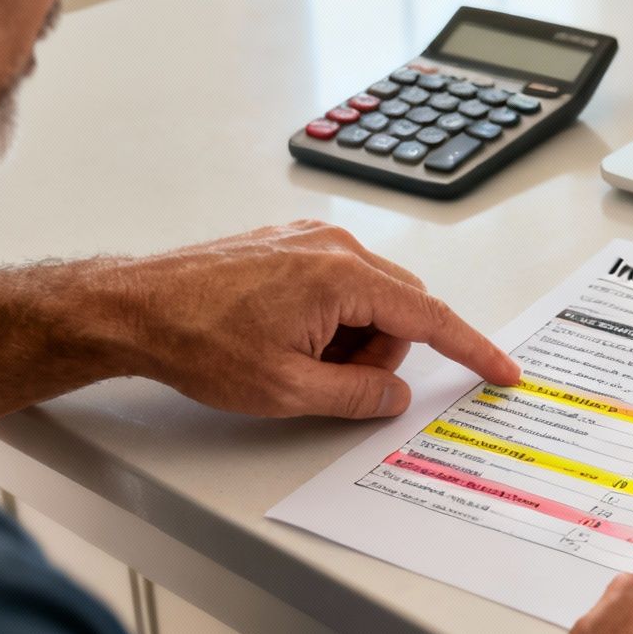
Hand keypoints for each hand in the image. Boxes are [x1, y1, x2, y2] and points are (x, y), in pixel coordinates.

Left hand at [119, 220, 519, 417]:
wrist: (132, 309)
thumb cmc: (196, 341)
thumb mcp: (287, 390)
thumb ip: (357, 394)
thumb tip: (393, 394)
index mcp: (342, 277)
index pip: (429, 316)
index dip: (471, 349)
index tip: (500, 370)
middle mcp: (332, 246)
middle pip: (401, 305)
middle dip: (384, 350)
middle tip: (335, 381)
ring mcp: (308, 239)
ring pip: (368, 296)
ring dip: (352, 336)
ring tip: (294, 359)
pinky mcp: (287, 244)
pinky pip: (336, 283)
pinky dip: (329, 318)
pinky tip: (284, 338)